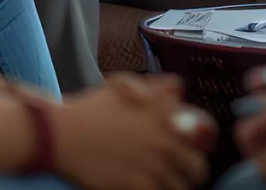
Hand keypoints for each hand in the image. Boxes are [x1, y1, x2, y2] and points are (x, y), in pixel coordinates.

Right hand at [51, 74, 213, 189]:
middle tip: (180, 174)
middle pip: (198, 166)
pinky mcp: (138, 186)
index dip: (202, 143)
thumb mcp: (124, 86)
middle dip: (191, 171)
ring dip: (175, 186)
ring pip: (181, 186)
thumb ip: (158, 87)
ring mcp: (154, 165)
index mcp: (166, 113)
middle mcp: (166, 139)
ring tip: (162, 183)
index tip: (195, 149)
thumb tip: (180, 90)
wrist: (60, 135)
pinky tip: (146, 187)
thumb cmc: (90, 110)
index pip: (206, 132)